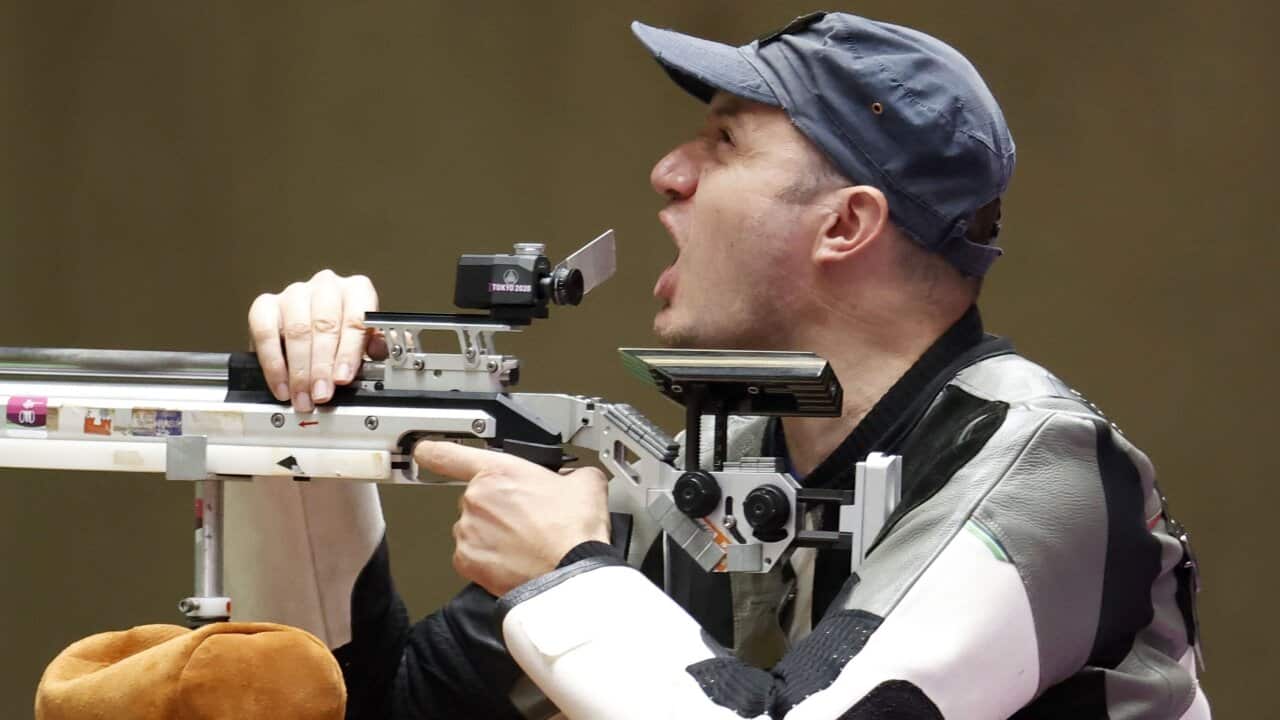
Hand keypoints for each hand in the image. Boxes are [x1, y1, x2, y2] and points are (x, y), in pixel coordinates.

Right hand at [247, 270, 386, 410]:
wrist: (311, 334)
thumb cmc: (342, 336)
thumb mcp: (365, 342)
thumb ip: (375, 347)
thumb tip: (379, 354)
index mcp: (356, 290)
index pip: (355, 319)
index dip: (348, 352)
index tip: (342, 378)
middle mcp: (326, 286)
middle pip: (324, 325)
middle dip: (322, 366)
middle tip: (321, 393)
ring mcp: (295, 293)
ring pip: (297, 330)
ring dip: (299, 370)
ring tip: (302, 396)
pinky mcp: (266, 305)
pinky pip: (265, 332)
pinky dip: (273, 363)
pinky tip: (282, 385)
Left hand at [415, 440, 610, 596]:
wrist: (569, 575)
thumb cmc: (573, 533)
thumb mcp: (586, 484)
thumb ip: (570, 473)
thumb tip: (572, 479)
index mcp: (499, 472)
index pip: (448, 453)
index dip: (434, 450)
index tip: (426, 450)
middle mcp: (476, 499)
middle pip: (476, 497)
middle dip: (498, 505)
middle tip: (526, 517)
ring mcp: (468, 531)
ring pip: (474, 527)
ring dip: (493, 533)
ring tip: (526, 542)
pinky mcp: (466, 561)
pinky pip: (472, 554)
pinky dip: (489, 557)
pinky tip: (515, 558)